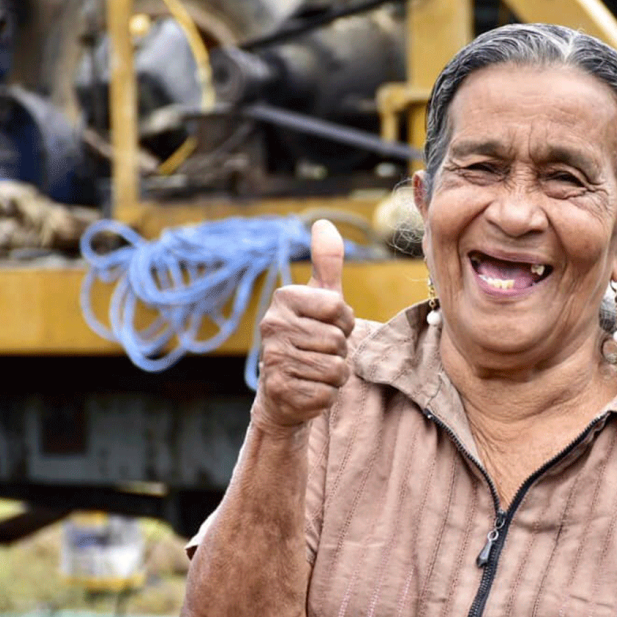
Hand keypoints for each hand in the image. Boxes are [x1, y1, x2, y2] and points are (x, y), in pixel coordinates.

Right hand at [254, 219, 355, 430]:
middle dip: (339, 350)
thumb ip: (326, 263)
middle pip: (338, 340)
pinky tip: (309, 388)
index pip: (338, 307)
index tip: (329, 326)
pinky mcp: (280, 390)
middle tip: (319, 351)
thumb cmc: (308, 337)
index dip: (344, 322)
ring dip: (335, 374)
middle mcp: (271, 326)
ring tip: (315, 369)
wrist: (283, 390)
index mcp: (283, 299)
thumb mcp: (319, 298)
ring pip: (336, 368)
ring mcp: (273, 359)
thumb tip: (323, 222)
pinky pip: (328, 392)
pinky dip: (326, 394)